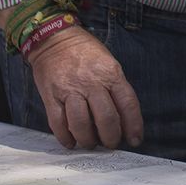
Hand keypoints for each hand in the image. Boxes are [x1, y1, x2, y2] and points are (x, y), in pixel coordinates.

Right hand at [25, 27, 144, 149]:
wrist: (55, 39)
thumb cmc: (86, 53)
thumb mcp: (110, 64)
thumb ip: (116, 88)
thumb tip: (123, 119)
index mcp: (111, 74)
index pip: (128, 104)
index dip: (133, 126)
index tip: (135, 140)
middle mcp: (92, 83)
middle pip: (106, 118)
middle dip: (111, 138)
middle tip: (110, 144)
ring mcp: (70, 90)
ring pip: (81, 124)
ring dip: (88, 140)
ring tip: (91, 144)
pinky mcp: (51, 96)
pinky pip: (58, 123)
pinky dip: (65, 137)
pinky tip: (71, 142)